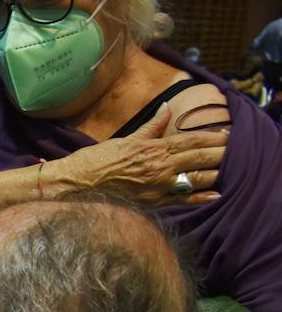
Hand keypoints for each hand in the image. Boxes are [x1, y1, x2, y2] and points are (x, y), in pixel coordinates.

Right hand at [51, 103, 225, 205]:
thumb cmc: (97, 160)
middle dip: (218, 153)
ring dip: (214, 172)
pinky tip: (215, 194)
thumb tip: (166, 108)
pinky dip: (200, 197)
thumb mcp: (126, 138)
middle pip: (198, 159)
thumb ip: (151, 126)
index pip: (190, 140)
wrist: (77, 184)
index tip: (227, 134)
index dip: (211, 137)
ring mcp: (157, 187)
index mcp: (153, 149)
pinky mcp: (151, 202)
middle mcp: (159, 168)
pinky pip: (181, 200)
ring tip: (227, 167)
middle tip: (234, 149)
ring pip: (195, 179)